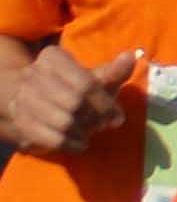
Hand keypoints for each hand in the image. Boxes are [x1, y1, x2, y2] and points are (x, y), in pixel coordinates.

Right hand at [0, 46, 144, 158]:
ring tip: (90, 132)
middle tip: (103, 125)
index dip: (106, 104)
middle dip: (95, 118)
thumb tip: (131, 57)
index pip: (86, 84)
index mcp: (53, 58)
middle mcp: (33, 75)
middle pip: (75, 103)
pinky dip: (71, 144)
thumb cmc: (69, 88)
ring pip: (64, 122)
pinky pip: (52, 139)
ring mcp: (22, 100)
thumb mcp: (92, 78)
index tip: (118, 118)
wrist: (26, 102)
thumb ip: (113, 71)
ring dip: (84, 132)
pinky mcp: (20, 123)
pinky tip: (80, 143)